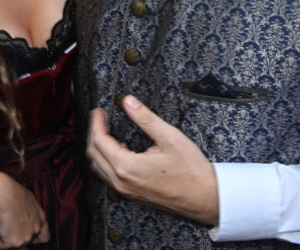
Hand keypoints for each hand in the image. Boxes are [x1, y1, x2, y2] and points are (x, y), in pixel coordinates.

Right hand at [0, 170, 49, 247]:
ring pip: (14, 243)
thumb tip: (22, 215)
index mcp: (41, 218)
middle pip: (28, 241)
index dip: (35, 237)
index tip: (27, 234)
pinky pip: (2, 245)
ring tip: (3, 221)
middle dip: (18, 236)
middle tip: (9, 225)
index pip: (44, 236)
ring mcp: (27, 237)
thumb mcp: (28, 200)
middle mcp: (36, 229)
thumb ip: (30, 212)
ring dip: (6, 236)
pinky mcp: (15, 242)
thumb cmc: (11, 192)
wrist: (2, 195)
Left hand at [87, 96, 218, 225]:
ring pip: (100, 168)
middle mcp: (122, 182)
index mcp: (127, 167)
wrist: (206, 198)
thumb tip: (127, 101)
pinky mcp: (133, 195)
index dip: (96, 123)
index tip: (98, 110)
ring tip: (107, 131)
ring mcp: (126, 191)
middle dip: (94, 134)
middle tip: (100, 118)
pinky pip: (109, 177)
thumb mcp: (170, 137)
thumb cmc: (191, 169)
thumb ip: (145, 118)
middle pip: (94, 155)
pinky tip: (121, 151)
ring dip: (99, 149)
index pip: (99, 141)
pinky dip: (107, 162)